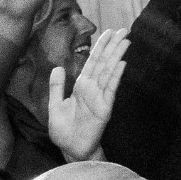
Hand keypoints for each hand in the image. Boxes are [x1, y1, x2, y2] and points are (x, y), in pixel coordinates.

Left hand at [47, 28, 127, 162]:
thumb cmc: (63, 130)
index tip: (108, 32)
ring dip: (117, 55)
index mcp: (81, 86)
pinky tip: (121, 63)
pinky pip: (111, 88)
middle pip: (104, 62)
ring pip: (109, 71)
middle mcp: (92, 88)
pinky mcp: (105, 107)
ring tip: (126, 40)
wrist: (71, 149)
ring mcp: (100, 96)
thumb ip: (57, 88)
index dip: (100, 47)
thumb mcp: (54, 106)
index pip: (92, 62)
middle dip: (113, 46)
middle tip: (123, 30)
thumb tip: (58, 67)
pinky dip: (116, 75)